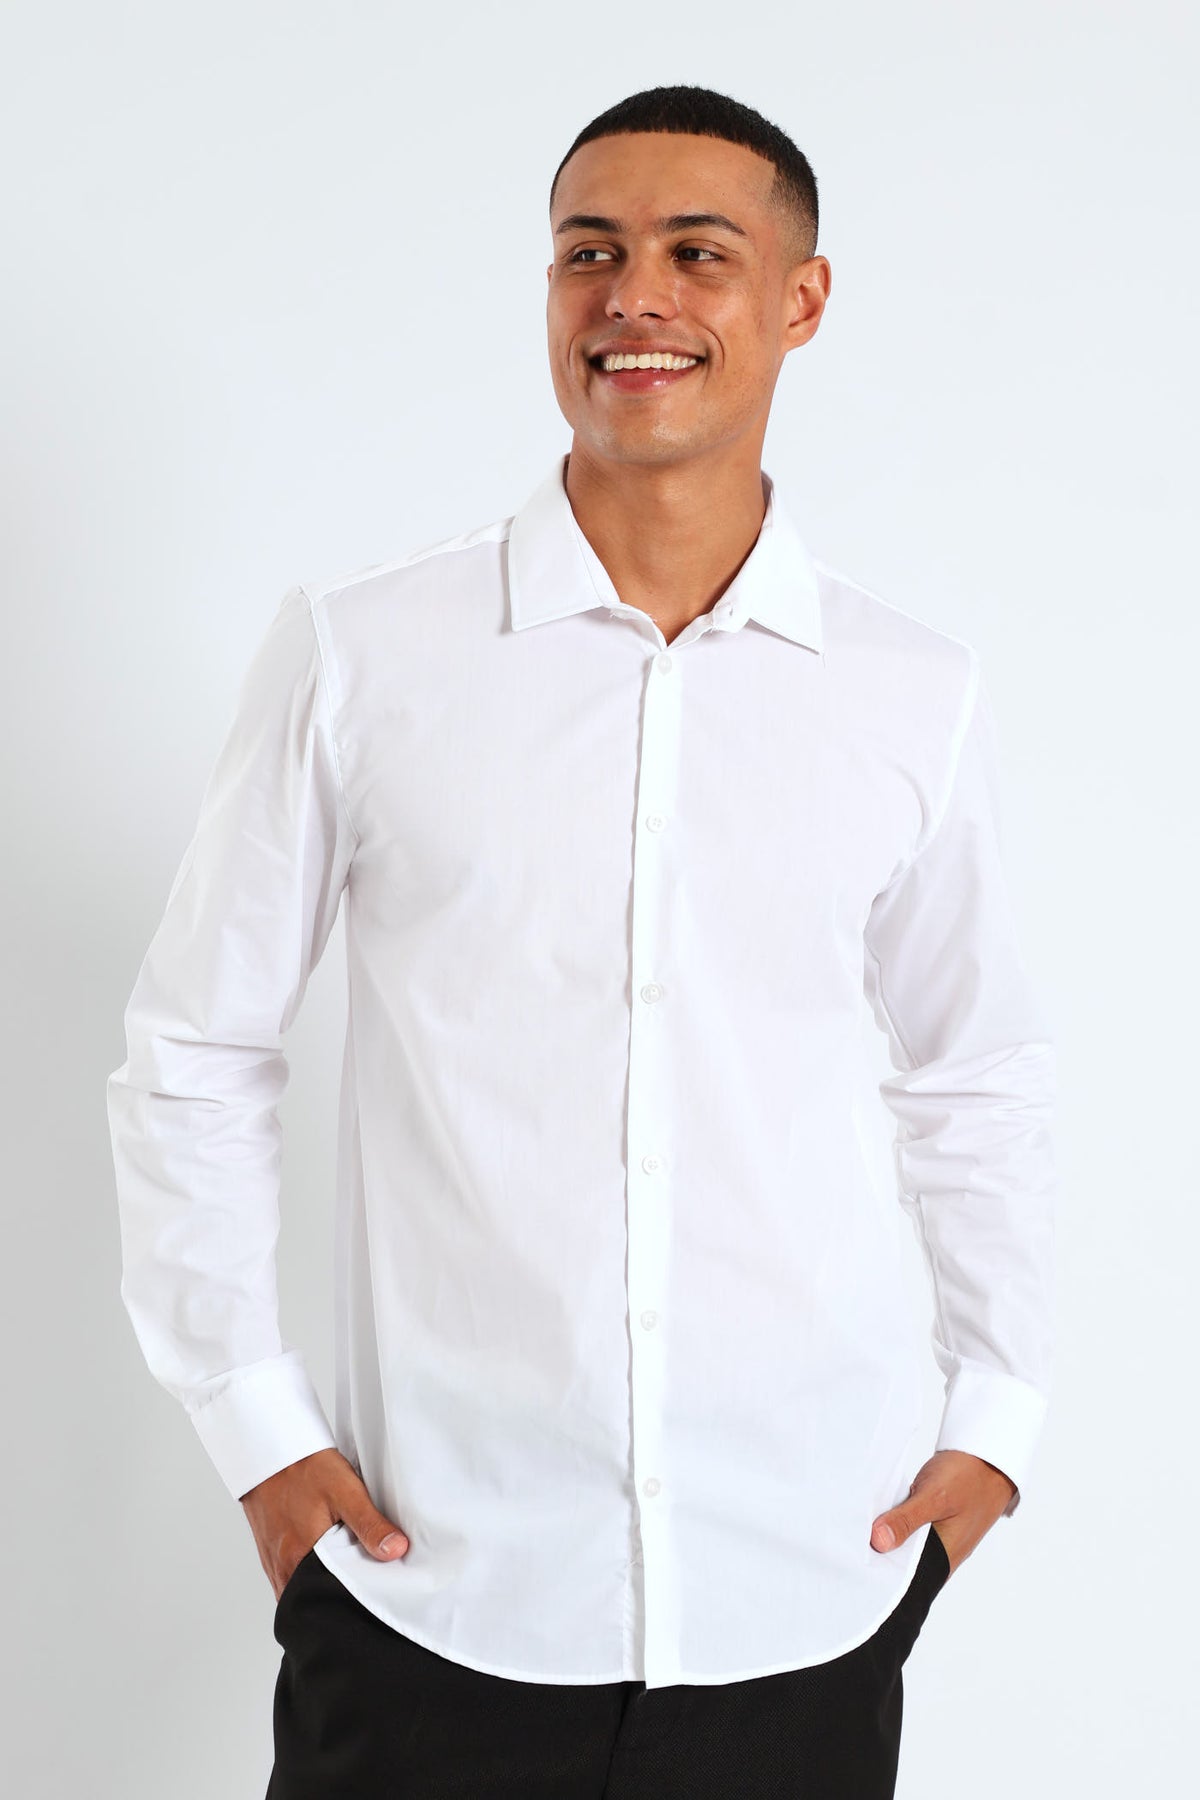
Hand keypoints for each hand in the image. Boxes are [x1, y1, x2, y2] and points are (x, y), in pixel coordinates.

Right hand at [240, 1447, 409, 1600]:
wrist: (270, 1452)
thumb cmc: (304, 1469)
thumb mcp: (345, 1491)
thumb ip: (370, 1524)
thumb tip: (395, 1551)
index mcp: (300, 1559)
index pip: (329, 1600)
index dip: (353, 1599)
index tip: (373, 1594)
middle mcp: (283, 1568)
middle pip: (315, 1598)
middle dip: (338, 1596)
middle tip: (362, 1583)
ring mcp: (274, 1564)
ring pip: (302, 1590)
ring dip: (322, 1584)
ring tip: (345, 1569)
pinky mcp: (270, 1556)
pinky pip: (291, 1579)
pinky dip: (308, 1575)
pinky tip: (323, 1559)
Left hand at [869, 1449, 1017, 1576]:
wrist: (989, 1456)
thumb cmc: (970, 1478)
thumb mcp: (936, 1497)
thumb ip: (907, 1520)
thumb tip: (878, 1542)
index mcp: (944, 1558)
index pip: (908, 1581)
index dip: (882, 1575)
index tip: (856, 1565)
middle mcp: (941, 1553)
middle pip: (904, 1563)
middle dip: (880, 1555)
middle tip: (850, 1546)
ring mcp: (938, 1536)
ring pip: (906, 1545)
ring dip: (887, 1536)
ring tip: (857, 1531)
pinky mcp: (934, 1521)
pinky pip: (910, 1529)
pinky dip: (896, 1522)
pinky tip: (879, 1515)